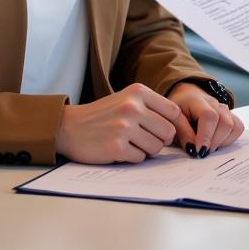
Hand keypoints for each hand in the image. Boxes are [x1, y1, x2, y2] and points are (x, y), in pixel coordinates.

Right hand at [55, 83, 180, 163]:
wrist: (69, 127)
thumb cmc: (102, 115)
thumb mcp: (127, 99)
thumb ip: (151, 107)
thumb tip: (179, 126)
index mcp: (138, 92)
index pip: (174, 111)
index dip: (171, 124)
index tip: (162, 130)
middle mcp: (133, 107)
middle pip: (168, 132)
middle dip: (160, 140)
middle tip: (144, 139)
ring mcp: (124, 127)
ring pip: (156, 147)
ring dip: (146, 150)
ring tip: (130, 143)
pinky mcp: (116, 147)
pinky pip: (140, 158)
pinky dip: (132, 157)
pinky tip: (120, 149)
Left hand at [167, 82, 244, 157]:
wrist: (186, 98)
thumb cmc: (178, 112)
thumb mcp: (173, 120)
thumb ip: (182, 133)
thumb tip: (193, 149)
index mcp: (197, 100)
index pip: (209, 115)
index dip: (205, 135)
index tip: (198, 151)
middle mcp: (214, 103)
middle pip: (225, 122)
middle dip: (214, 142)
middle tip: (202, 152)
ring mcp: (224, 109)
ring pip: (234, 126)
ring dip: (222, 142)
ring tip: (208, 147)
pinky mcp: (231, 116)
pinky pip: (238, 128)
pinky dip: (229, 140)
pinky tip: (216, 143)